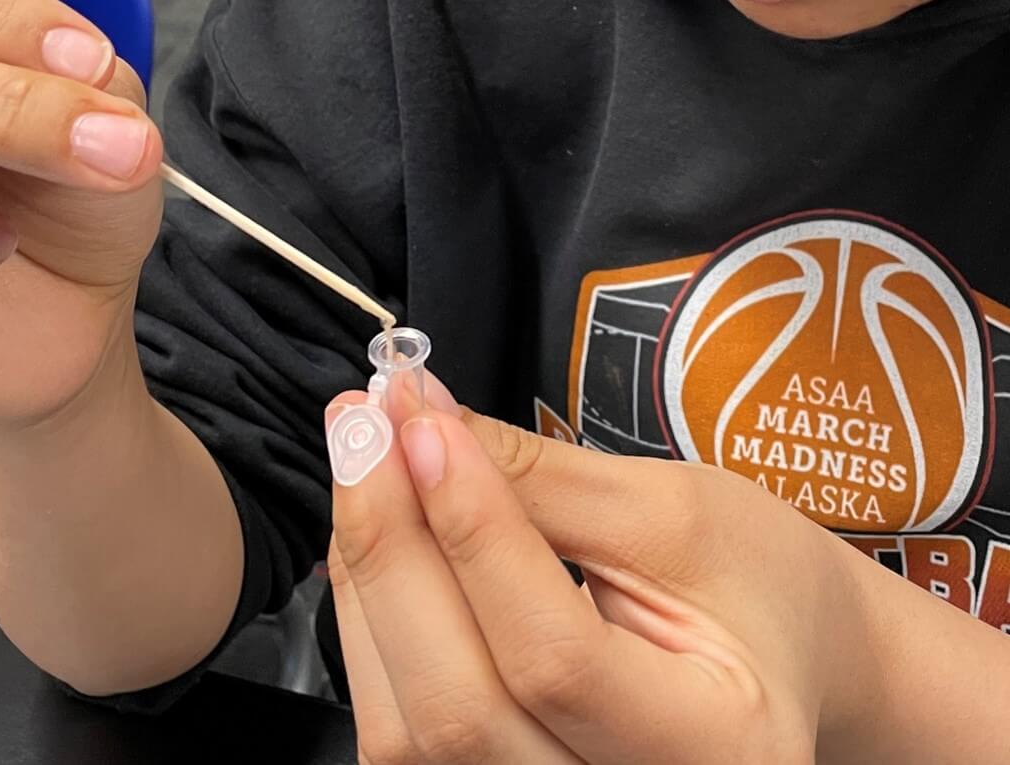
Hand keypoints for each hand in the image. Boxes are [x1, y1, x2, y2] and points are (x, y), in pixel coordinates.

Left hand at [327, 385, 883, 763]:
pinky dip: (375, 620)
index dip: (471, 533)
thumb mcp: (674, 514)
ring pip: (407, 731)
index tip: (420, 423)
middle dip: (392, 548)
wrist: (786, 665)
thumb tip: (419, 419)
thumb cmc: (757, 586)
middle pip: (458, 709)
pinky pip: (399, 728)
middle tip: (362, 424)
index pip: (552, 658)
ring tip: (367, 462)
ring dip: (368, 578)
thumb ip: (539, 477)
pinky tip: (381, 535)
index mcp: (713, 753)